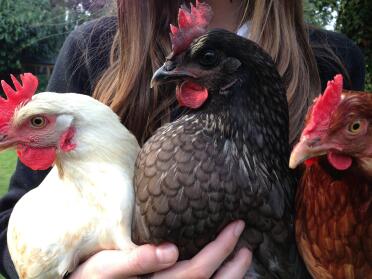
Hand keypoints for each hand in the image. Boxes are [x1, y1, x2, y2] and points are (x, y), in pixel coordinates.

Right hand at [69, 220, 251, 278]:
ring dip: (230, 277)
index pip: (198, 269)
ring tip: (243, 259)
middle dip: (234, 266)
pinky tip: (221, 274)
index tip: (237, 226)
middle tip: (248, 245)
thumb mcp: (105, 266)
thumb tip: (171, 250)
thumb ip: (136, 260)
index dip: (221, 249)